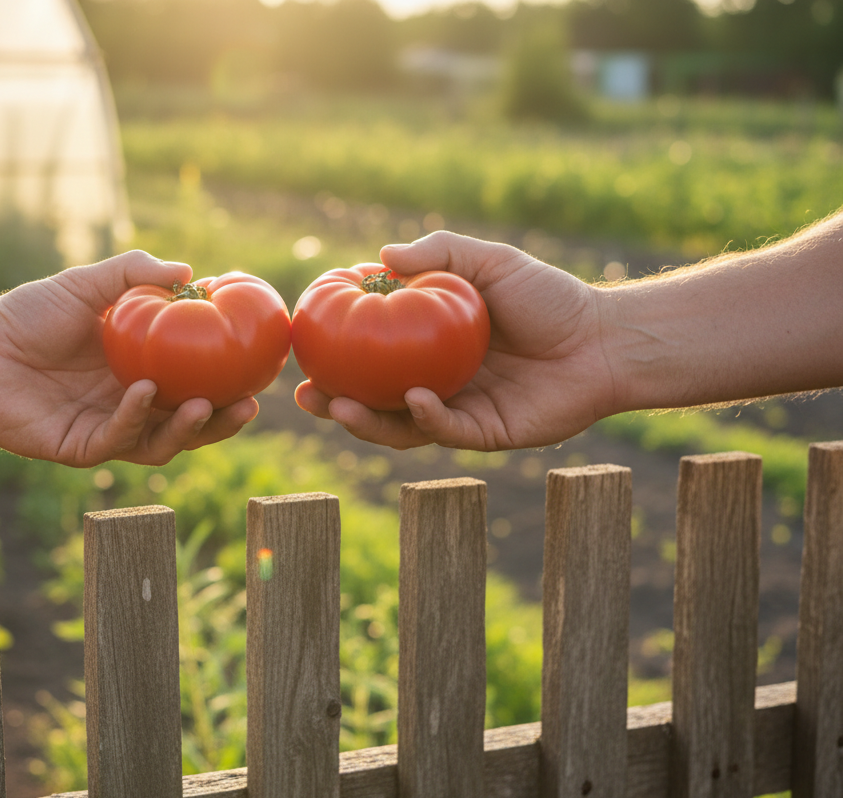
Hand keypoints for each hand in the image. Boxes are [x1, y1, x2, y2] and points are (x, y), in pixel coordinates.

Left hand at [0, 251, 258, 466]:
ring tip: (206, 404)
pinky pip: (118, 440)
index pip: (196, 384)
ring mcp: (107, 429)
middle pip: (190, 423)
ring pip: (161, 442)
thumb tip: (189, 269)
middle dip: (222, 420)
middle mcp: (130, 406)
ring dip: (187, 428)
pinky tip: (144, 392)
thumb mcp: (89, 284)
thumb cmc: (28, 313)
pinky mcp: (79, 448)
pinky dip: (135, 419)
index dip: (228, 382)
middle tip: (248, 404)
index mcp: (142, 372)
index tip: (258, 367)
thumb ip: (135, 274)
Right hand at [294, 231, 616, 450]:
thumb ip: (439, 253)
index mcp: (428, 346)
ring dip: (365, 420)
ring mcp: (457, 410)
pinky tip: (412, 399)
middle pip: (372, 398)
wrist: (605, 340)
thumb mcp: (490, 263)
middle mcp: (434, 381)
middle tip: (303, 393)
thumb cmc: (549, 297)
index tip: (302, 344)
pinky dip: (424, 416)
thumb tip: (380, 254)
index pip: (371, 352)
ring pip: (399, 425)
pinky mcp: (483, 434)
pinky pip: (444, 429)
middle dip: (334, 401)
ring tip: (338, 407)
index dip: (335, 353)